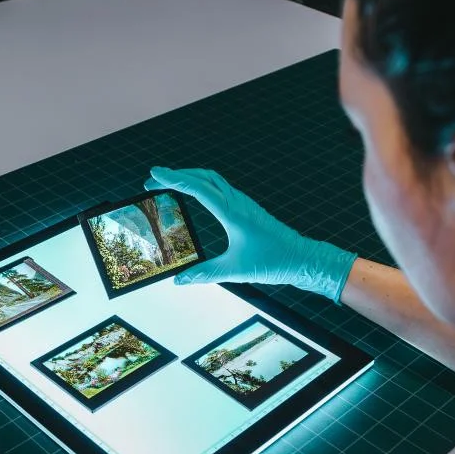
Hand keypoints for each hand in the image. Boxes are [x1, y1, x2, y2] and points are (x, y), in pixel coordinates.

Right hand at [145, 167, 357, 301]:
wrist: (302, 258)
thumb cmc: (272, 262)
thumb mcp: (234, 271)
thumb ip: (204, 274)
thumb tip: (179, 281)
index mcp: (232, 213)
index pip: (197, 188)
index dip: (173, 179)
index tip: (154, 173)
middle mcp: (237, 202)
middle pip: (203, 176)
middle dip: (176, 175)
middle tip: (153, 179)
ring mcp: (244, 203)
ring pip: (213, 180)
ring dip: (189, 178)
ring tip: (168, 184)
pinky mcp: (247, 209)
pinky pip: (220, 188)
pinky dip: (202, 185)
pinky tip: (195, 195)